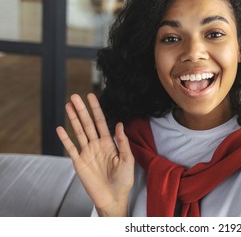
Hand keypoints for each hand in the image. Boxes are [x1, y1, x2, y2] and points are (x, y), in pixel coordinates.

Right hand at [56, 93, 134, 215]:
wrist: (113, 198)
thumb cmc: (123, 180)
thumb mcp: (127, 160)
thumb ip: (123, 142)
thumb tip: (119, 124)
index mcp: (109, 143)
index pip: (101, 122)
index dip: (96, 109)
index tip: (91, 96)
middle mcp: (96, 145)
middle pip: (87, 123)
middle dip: (81, 110)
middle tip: (75, 96)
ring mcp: (87, 153)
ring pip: (78, 132)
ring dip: (73, 119)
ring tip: (67, 105)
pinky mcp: (79, 163)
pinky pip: (70, 148)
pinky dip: (65, 138)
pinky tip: (60, 128)